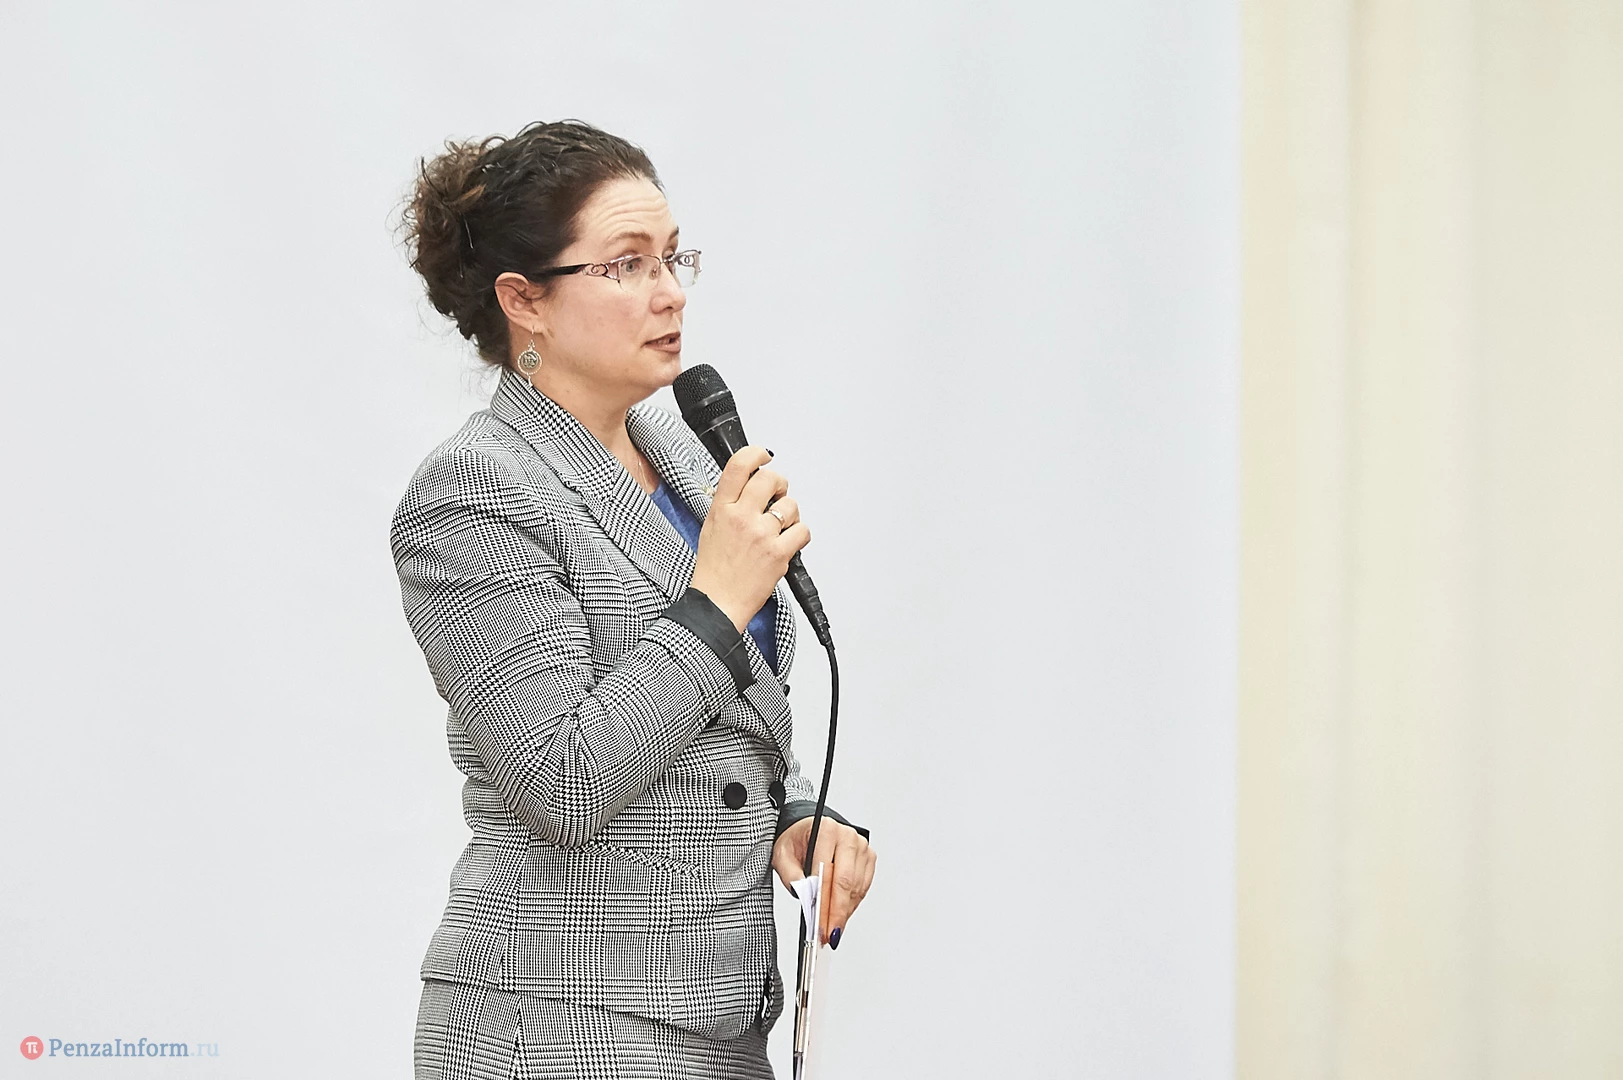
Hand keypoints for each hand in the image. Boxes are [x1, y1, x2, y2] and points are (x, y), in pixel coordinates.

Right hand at [689, 446, 808, 631]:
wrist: (717, 603)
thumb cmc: (714, 570)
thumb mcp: (711, 527)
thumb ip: (729, 504)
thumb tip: (748, 486)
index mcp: (722, 509)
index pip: (739, 466)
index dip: (756, 454)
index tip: (764, 456)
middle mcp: (741, 517)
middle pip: (770, 479)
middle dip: (779, 485)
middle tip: (777, 496)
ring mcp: (761, 534)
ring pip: (790, 505)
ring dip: (790, 515)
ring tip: (778, 529)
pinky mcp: (778, 552)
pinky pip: (802, 531)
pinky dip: (800, 536)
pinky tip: (788, 543)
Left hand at [771, 817, 876, 946]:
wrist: (809, 829)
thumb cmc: (797, 840)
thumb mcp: (782, 855)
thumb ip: (791, 875)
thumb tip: (804, 896)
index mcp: (826, 830)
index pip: (827, 873)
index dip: (824, 904)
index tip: (819, 925)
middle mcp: (847, 836)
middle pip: (846, 882)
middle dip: (837, 913)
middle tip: (829, 934)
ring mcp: (861, 847)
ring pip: (857, 888)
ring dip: (845, 912)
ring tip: (832, 928)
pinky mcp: (868, 858)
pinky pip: (863, 887)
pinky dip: (852, 904)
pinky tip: (841, 914)